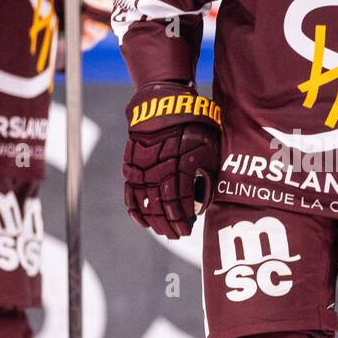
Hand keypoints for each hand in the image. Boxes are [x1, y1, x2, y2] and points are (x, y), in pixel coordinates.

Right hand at [123, 81, 221, 238]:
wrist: (162, 102)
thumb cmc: (193, 124)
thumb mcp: (207, 145)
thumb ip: (205, 174)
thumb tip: (202, 203)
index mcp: (180, 162)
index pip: (181, 199)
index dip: (184, 217)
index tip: (189, 229)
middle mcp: (159, 167)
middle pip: (162, 204)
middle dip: (170, 224)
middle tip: (178, 235)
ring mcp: (142, 168)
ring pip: (146, 202)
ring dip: (155, 220)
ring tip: (163, 232)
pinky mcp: (130, 166)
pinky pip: (130, 192)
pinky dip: (135, 209)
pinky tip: (143, 222)